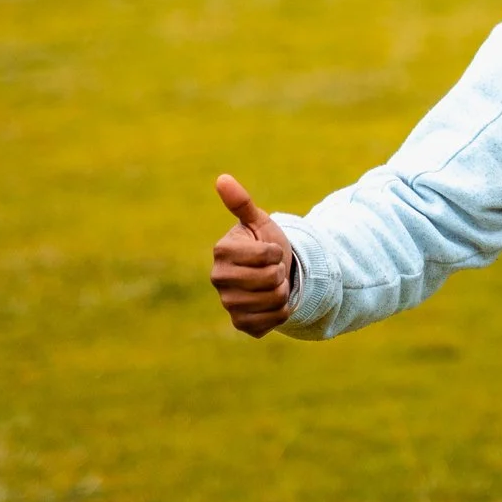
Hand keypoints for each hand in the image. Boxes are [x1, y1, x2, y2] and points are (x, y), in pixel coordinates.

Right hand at [210, 174, 292, 337]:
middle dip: (280, 272)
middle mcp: (219, 279)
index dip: (276, 251)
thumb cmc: (265, 244)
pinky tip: (272, 302)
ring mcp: (228, 303)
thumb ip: (242, 203)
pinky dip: (282, 311)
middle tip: (272, 269)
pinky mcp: (240, 323)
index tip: (269, 250)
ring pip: (274, 300)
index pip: (267, 255)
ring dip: (282, 291)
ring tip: (272, 284)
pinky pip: (273, 320)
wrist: (273, 273)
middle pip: (270, 279)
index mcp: (222, 251)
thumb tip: (222, 178)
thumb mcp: (259, 222)